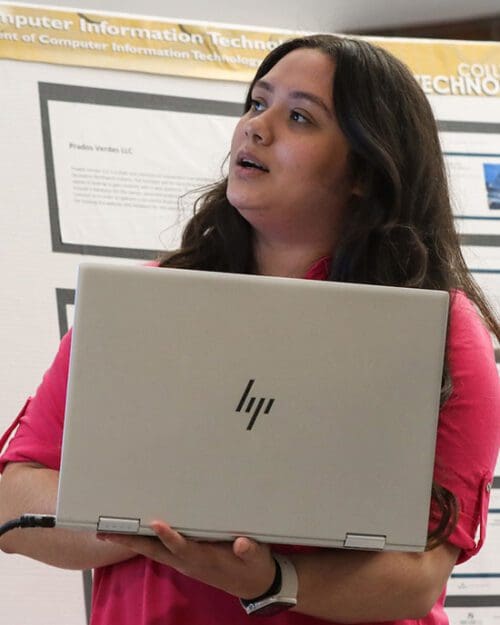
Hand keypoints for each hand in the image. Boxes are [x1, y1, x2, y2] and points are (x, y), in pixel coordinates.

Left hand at [97, 521, 274, 598]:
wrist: (255, 585)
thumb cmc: (255, 566)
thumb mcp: (257, 558)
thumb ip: (249, 550)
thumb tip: (242, 543)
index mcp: (205, 560)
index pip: (183, 548)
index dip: (169, 537)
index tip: (156, 523)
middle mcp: (189, 562)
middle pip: (155, 551)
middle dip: (131, 541)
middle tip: (106, 531)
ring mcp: (185, 562)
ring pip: (153, 551)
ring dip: (132, 542)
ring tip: (109, 530)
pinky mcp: (186, 559)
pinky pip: (160, 551)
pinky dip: (144, 542)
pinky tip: (134, 533)